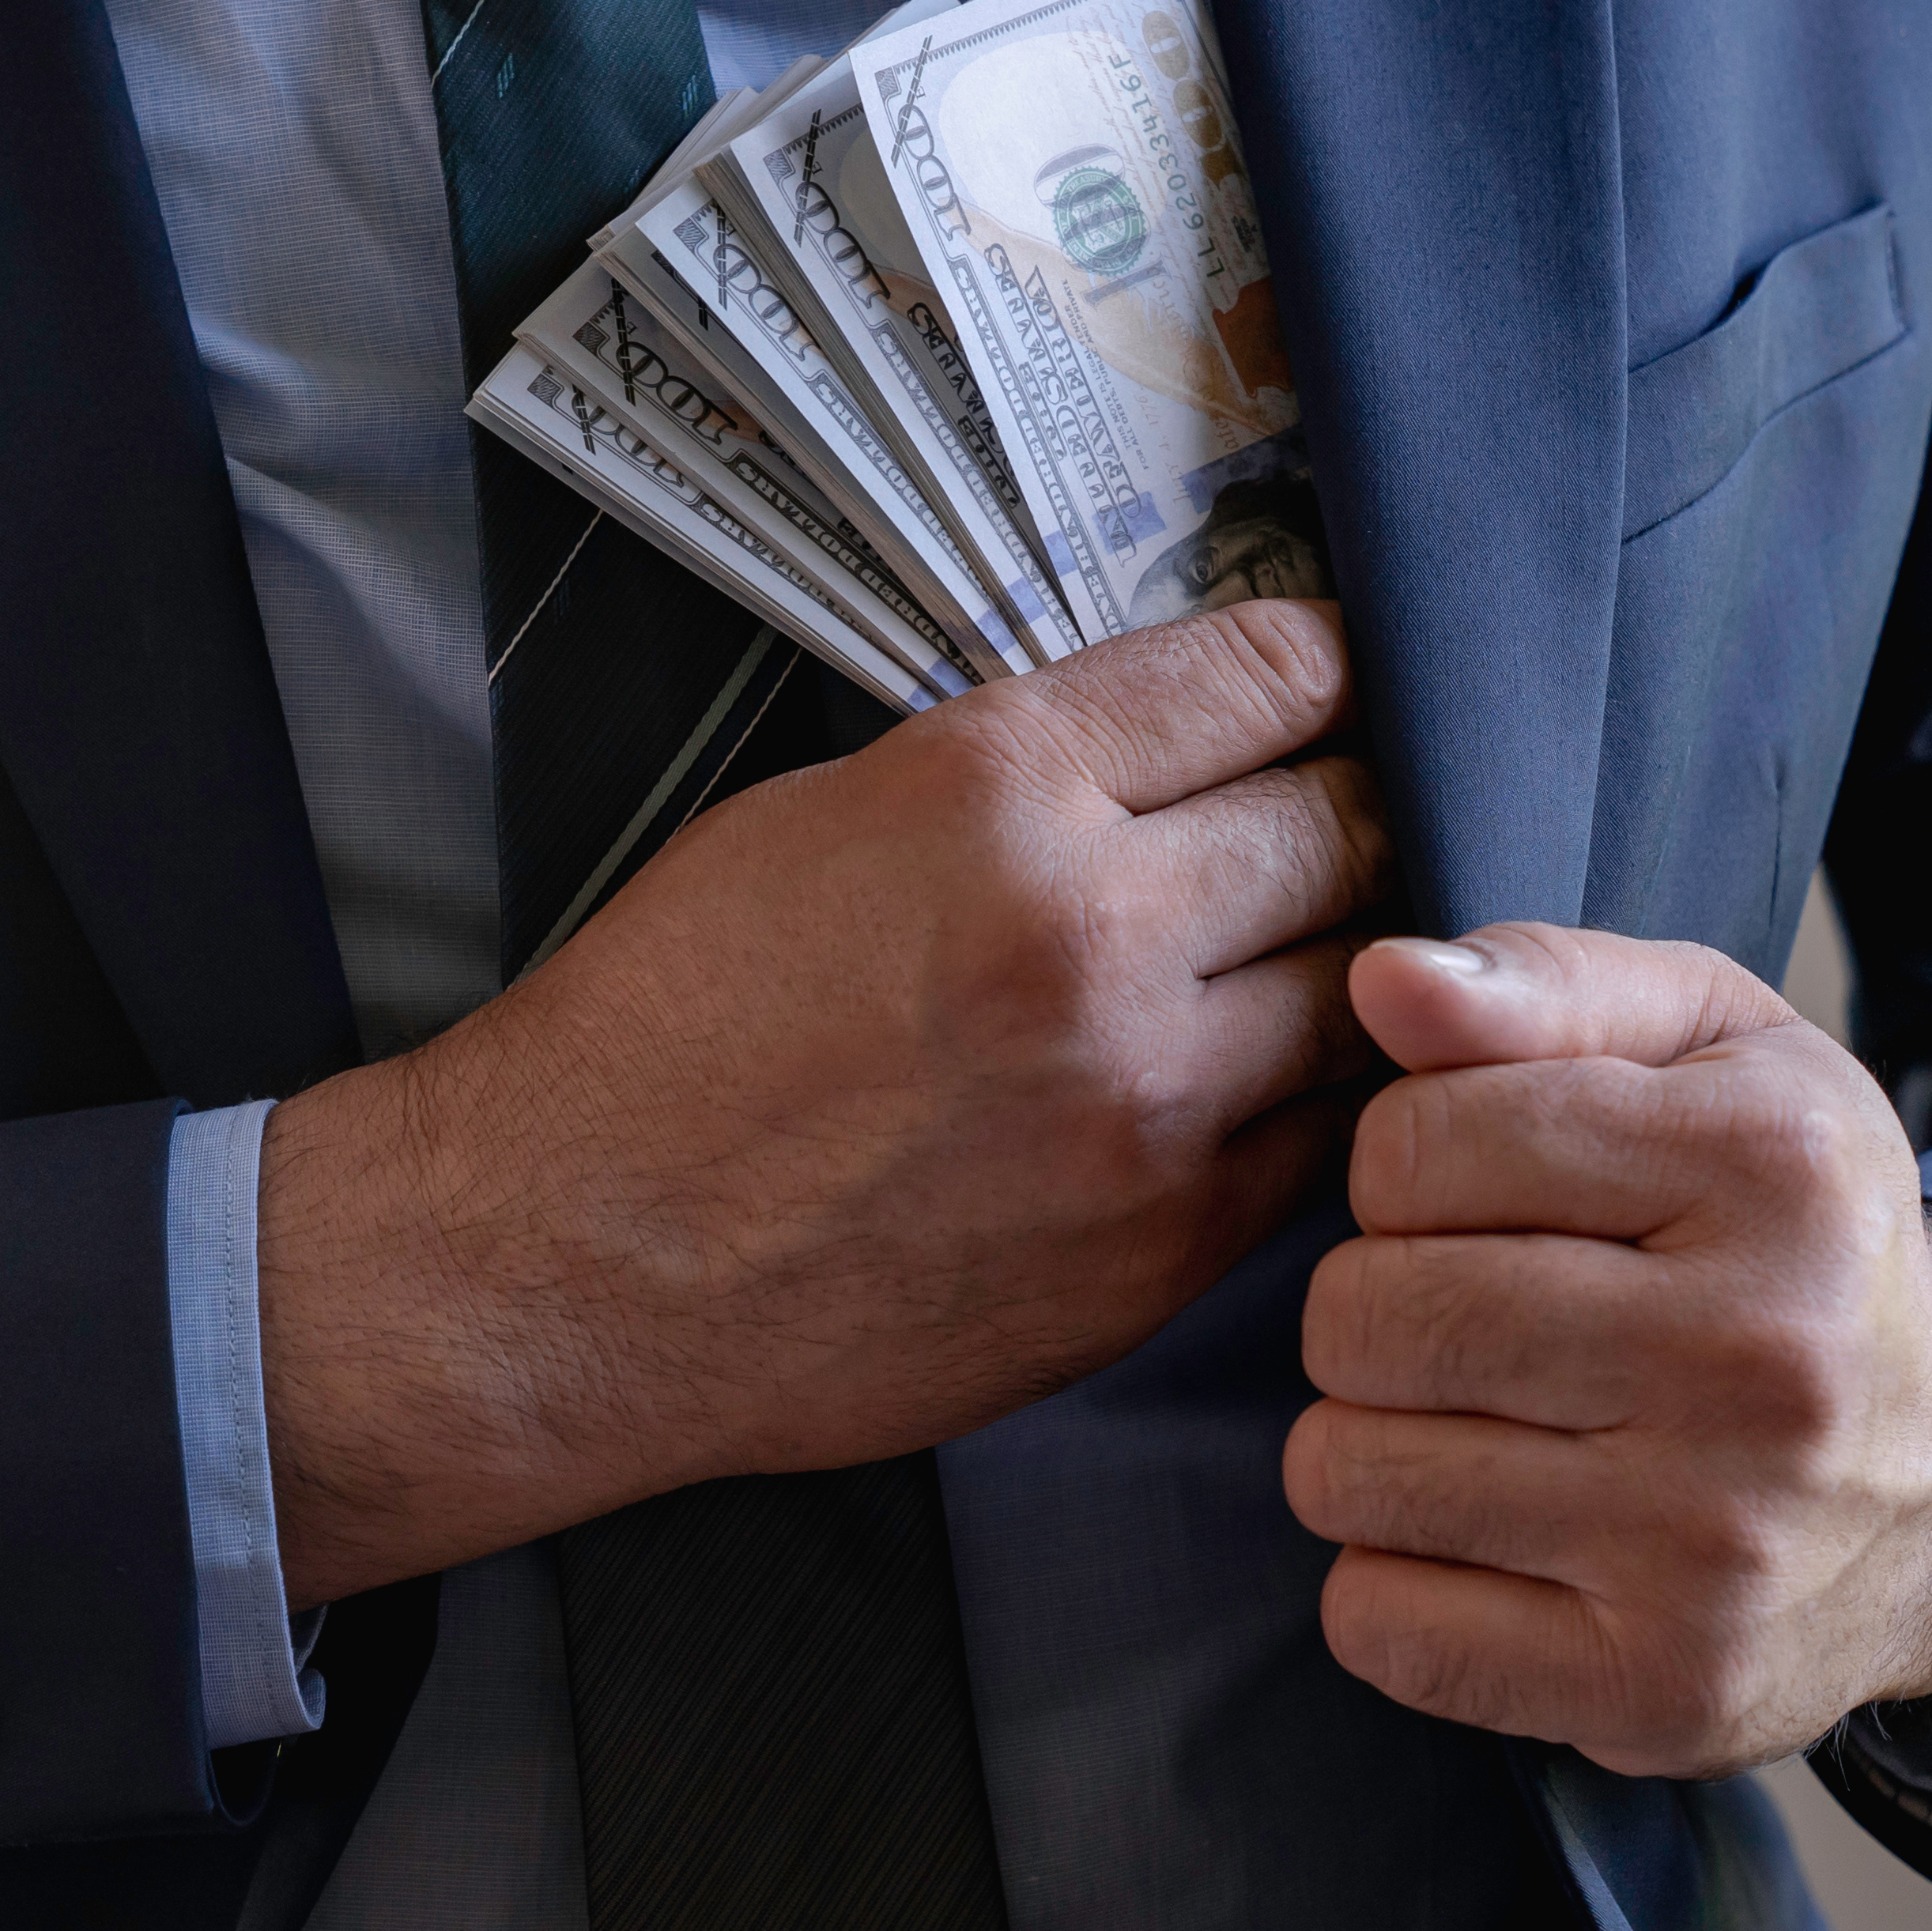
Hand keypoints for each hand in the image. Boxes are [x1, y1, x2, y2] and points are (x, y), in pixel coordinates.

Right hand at [260, 598, 1386, 1600]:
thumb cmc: (665, 1032)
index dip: (1321, 668)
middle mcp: (1093, 935)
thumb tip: (1170, 747)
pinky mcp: (1161, 1246)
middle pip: (1346, 825)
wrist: (571, 1262)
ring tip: (1297, 958)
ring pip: (1361, 988)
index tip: (1328, 686)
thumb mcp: (817, 817)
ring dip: (1344, 962)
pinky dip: (1306, 1100)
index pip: (1268, 675)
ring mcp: (1144, 1103)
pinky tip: (1258, 1082)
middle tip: (1328, 821)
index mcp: (997, 792)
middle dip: (1346, 808)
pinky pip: (1318, 1138)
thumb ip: (1016, 775)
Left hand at [1283, 924, 1931, 1773]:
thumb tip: (1382, 980)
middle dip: (1374, 1308)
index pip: (1412, 1146)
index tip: (1482, 1203)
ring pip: (1348, 1471)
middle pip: (1367, 1314)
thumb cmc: (1792, 1242)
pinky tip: (1490, 1543)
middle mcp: (1760, 1362)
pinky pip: (1380, 1626)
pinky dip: (1393, 1586)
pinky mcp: (1661, 1689)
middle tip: (1465, 1325)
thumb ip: (1547, 985)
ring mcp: (1712, 1546)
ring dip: (1371, 1445)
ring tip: (1477, 1428)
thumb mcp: (1717, 1055)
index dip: (1405, 1170)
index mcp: (1776, 1170)